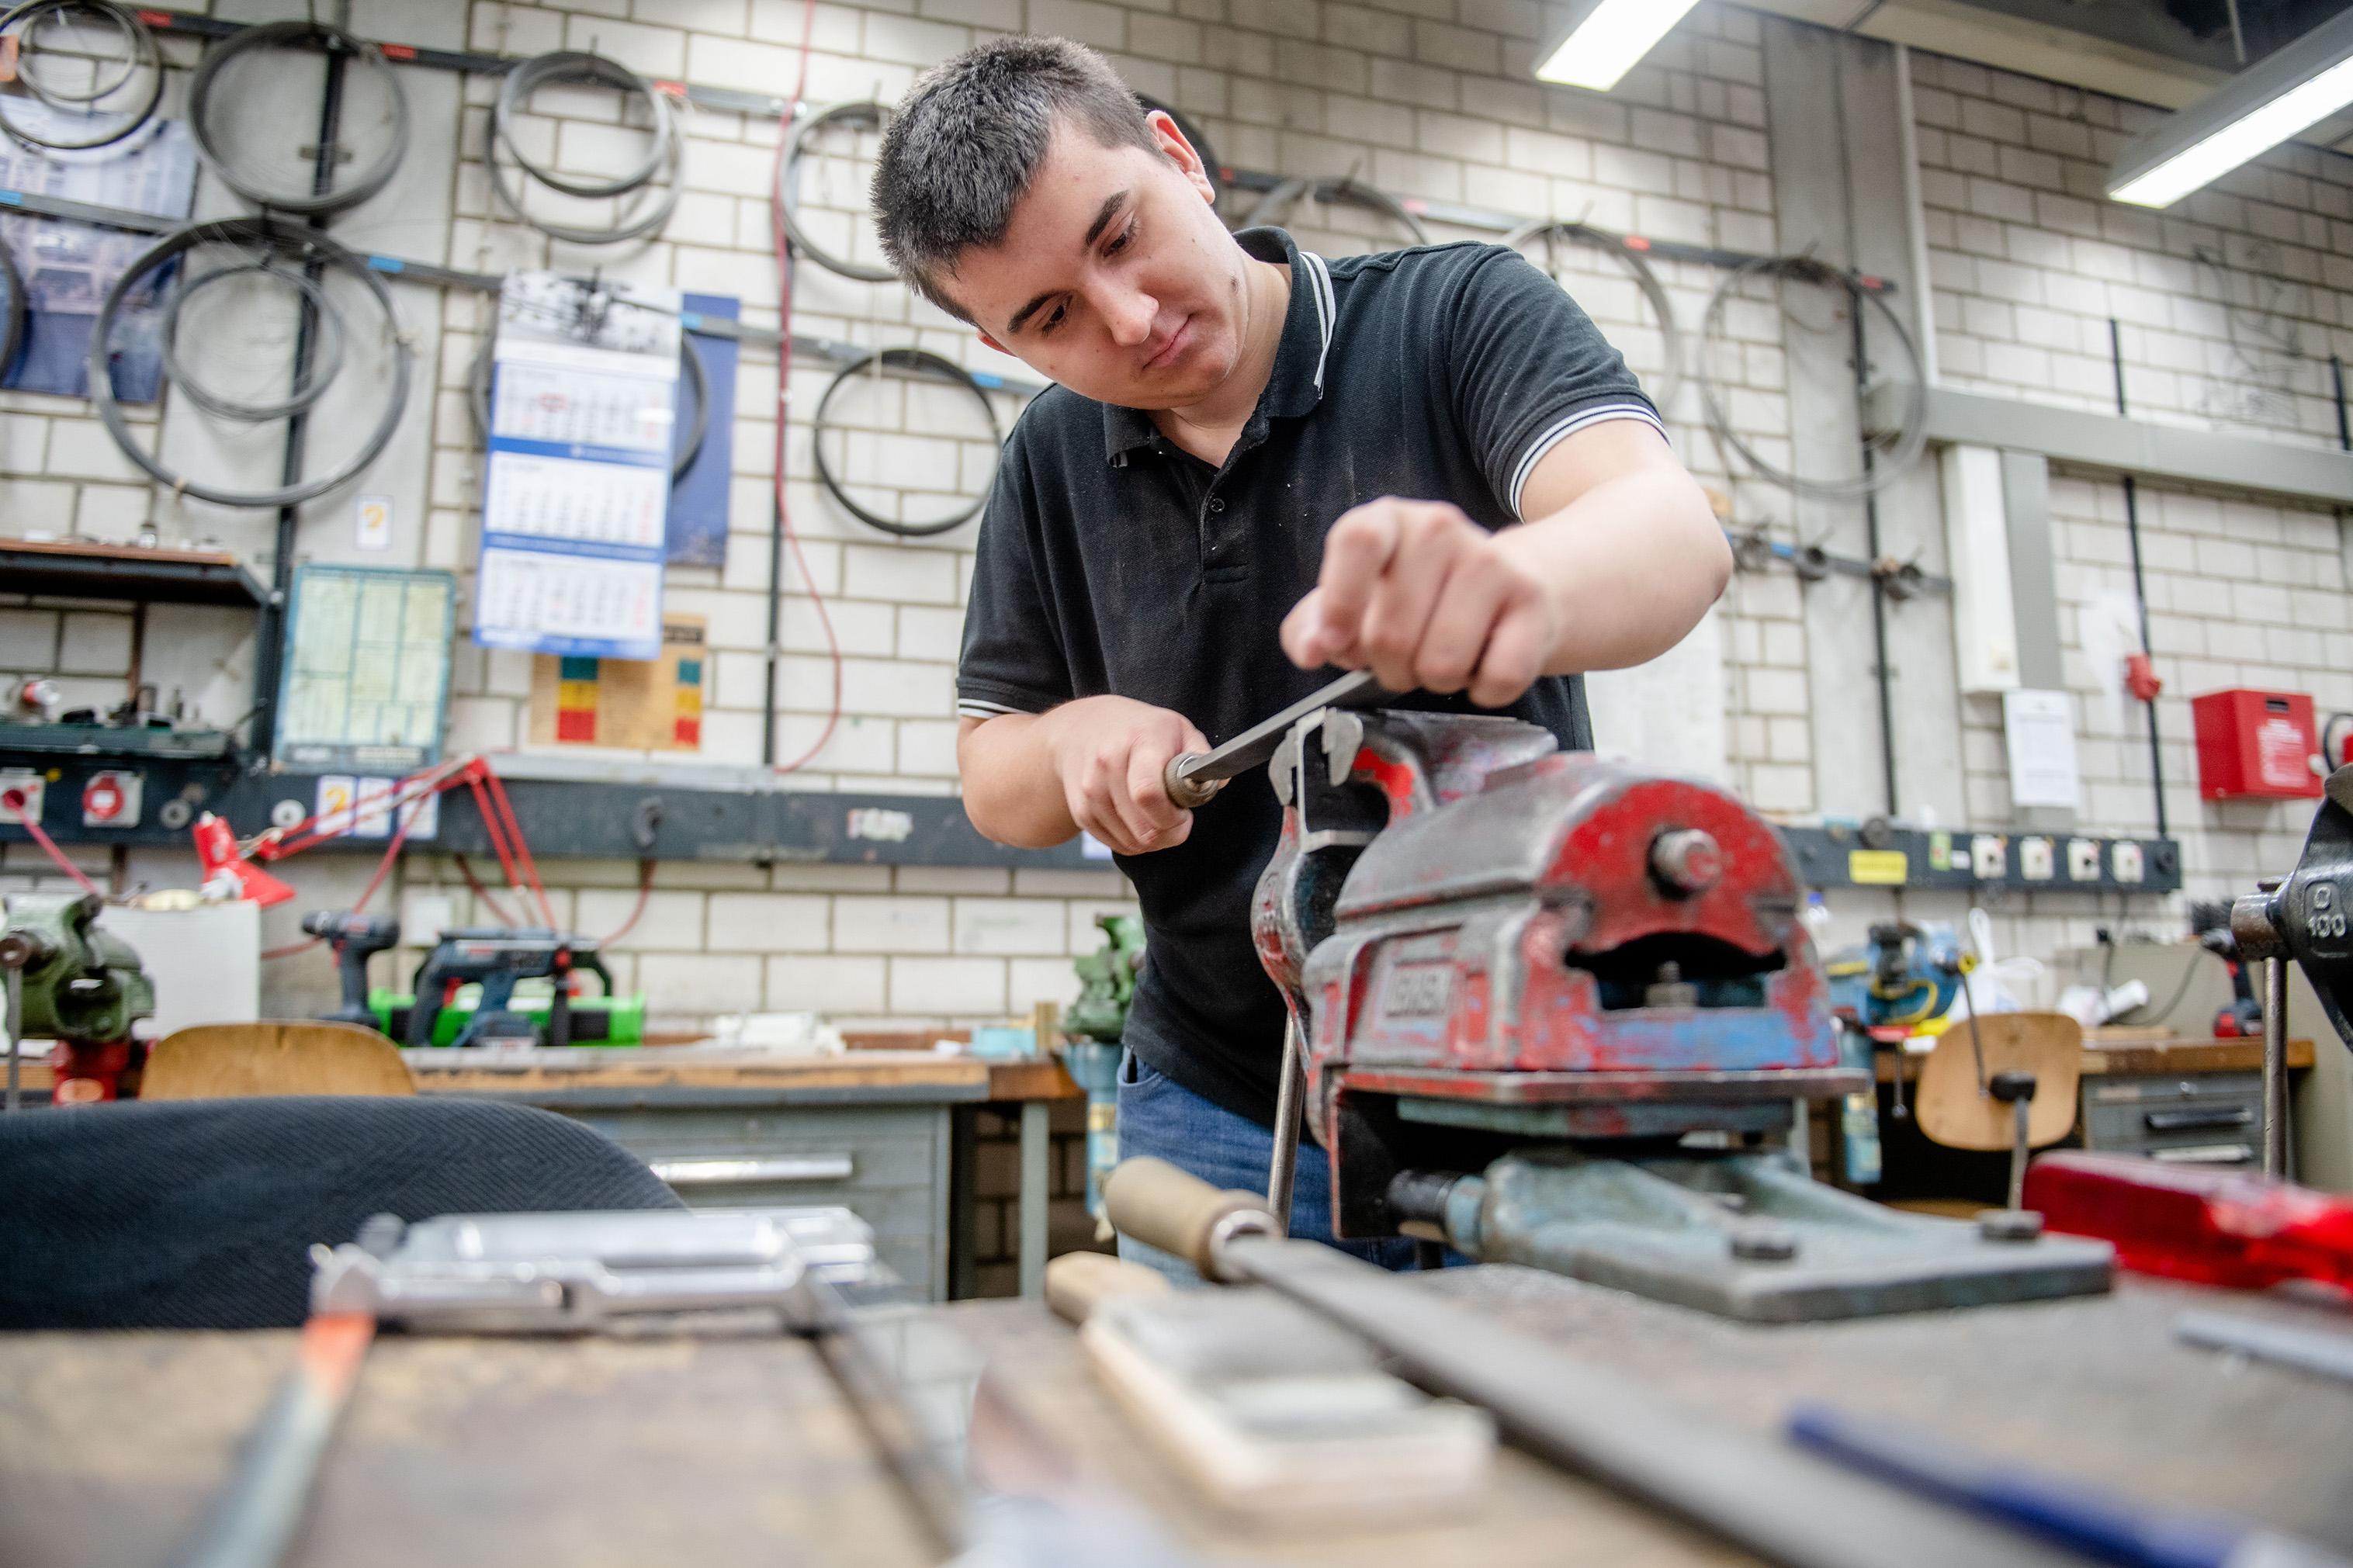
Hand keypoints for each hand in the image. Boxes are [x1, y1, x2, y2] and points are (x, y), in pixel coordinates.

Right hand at [1040, 696, 1210, 855]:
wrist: (1083, 727)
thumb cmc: (1139, 729)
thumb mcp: (1178, 728)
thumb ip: (1201, 755)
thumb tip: (1217, 782)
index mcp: (1138, 740)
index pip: (1149, 793)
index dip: (1173, 816)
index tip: (1185, 813)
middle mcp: (1107, 764)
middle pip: (1144, 828)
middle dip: (1170, 833)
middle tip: (1178, 818)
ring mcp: (1089, 790)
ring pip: (1132, 842)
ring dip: (1154, 839)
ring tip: (1159, 817)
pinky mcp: (1081, 811)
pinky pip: (1117, 845)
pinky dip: (1135, 841)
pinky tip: (1140, 821)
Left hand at [1280, 497, 1560, 707]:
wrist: (1509, 586)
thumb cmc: (1418, 599)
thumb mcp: (1354, 601)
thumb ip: (1313, 625)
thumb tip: (1311, 649)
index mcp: (1388, 521)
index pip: (1358, 540)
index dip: (1341, 603)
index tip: (1335, 646)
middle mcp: (1439, 528)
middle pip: (1391, 631)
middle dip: (1389, 668)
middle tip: (1402, 659)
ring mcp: (1491, 560)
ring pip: (1443, 663)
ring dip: (1436, 681)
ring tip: (1443, 657)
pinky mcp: (1532, 600)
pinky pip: (1498, 677)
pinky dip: (1483, 690)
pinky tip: (1482, 665)